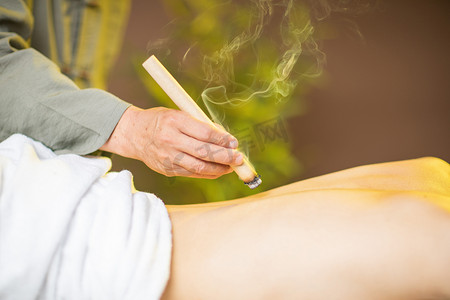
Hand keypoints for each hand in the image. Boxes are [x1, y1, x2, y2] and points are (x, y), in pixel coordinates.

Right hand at [100, 106, 243, 177]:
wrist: (133, 134)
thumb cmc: (161, 121)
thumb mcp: (178, 114)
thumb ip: (200, 125)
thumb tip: (225, 137)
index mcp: (174, 121)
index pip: (204, 133)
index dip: (222, 139)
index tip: (234, 142)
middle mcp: (170, 140)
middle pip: (203, 152)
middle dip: (225, 156)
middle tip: (239, 158)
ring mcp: (167, 157)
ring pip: (199, 167)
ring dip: (219, 169)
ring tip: (232, 167)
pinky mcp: (167, 169)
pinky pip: (192, 174)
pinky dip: (208, 173)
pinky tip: (218, 171)